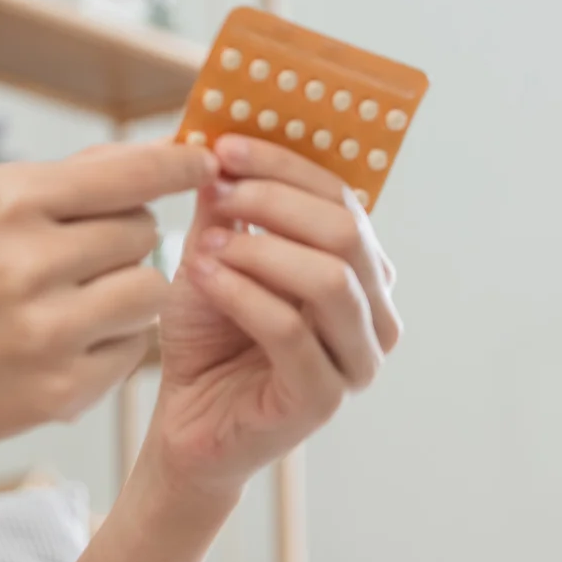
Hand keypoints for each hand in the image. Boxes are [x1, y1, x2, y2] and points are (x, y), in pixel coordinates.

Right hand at [0, 138, 218, 464]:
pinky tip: (62, 346)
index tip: (207, 162)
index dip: (178, 165)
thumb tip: (170, 151)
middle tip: (76, 259)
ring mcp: (45, 330)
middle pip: (142, 231)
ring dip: (129, 292)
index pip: (127, 172)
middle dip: (124, 240)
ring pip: (151, 289)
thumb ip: (74, 180)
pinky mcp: (62, 388)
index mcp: (5, 202)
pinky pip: (135, 348)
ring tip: (77, 301)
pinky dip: (111, 344)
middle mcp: (25, 262)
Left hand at [138, 133, 400, 503]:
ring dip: (259, 248)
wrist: (187, 421)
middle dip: (274, 200)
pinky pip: (291, 330)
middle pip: (345, 232)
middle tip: (217, 188)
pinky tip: (203, 277)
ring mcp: (358, 360)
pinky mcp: (324, 399)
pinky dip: (243, 293)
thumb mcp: (215, 256)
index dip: (286, 166)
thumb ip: (229, 207)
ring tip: (205, 244)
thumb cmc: (208, 336)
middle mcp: (375, 314)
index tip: (225, 145)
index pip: (343, 199)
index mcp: (362, 272)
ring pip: (328, 278)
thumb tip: (222, 141)